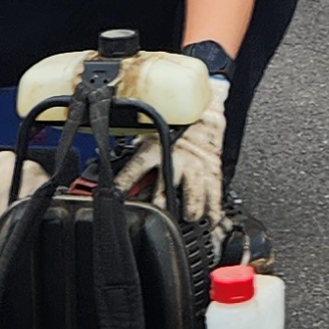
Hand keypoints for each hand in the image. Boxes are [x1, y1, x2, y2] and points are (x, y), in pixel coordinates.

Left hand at [115, 77, 227, 222]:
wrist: (205, 106)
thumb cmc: (176, 119)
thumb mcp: (150, 132)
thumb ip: (137, 149)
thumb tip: (114, 161)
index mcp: (156, 148)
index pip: (136, 167)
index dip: (124, 183)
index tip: (114, 197)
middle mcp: (176, 159)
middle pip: (166, 188)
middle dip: (160, 204)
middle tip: (156, 214)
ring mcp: (196, 167)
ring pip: (193, 194)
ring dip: (189, 209)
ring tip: (187, 219)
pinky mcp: (212, 170)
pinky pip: (214, 194)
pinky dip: (213, 211)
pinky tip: (211, 222)